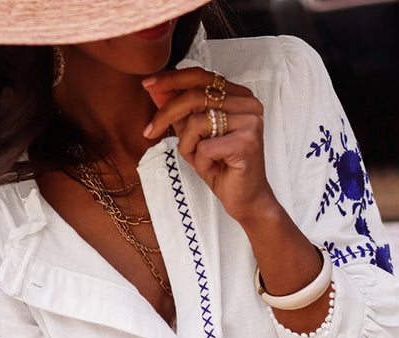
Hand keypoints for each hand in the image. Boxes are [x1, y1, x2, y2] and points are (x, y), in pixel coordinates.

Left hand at [142, 67, 272, 221]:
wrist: (246, 199)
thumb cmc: (223, 168)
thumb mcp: (194, 136)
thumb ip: (179, 112)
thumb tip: (156, 89)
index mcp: (239, 96)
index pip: (201, 76)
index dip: (172, 79)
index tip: (148, 84)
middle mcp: (248, 104)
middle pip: (195, 96)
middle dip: (166, 115)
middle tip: (150, 131)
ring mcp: (250, 122)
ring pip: (196, 123)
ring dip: (188, 146)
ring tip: (201, 160)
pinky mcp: (246, 142)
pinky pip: (204, 147)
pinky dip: (200, 162)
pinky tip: (214, 169)